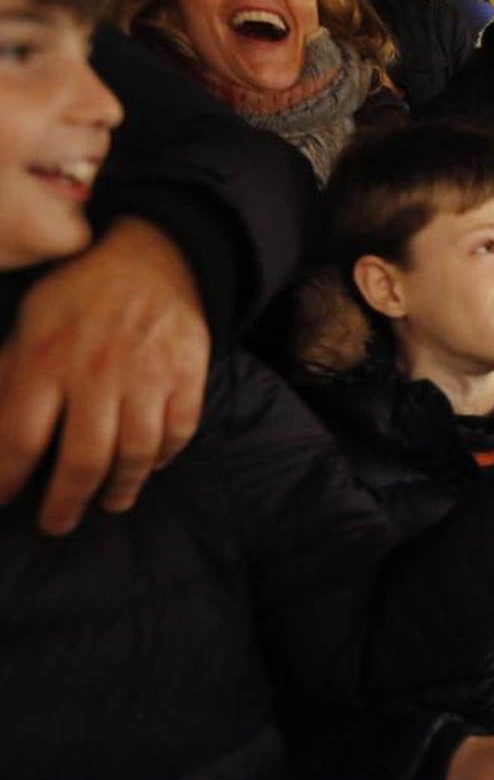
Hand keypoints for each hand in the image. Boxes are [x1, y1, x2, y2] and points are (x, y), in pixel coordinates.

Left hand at [0, 219, 208, 534]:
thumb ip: (13, 371)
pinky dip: (165, 455)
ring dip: (120, 488)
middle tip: (57, 523)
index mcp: (47, 358)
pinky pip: (179, 431)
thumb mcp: (31, 319)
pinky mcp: (188, 375)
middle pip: (81, 460)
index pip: (19, 438)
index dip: (7, 480)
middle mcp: (97, 373)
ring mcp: (148, 376)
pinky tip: (151, 464)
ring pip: (135, 454)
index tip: (4, 499)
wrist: (156, 256)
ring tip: (110, 503)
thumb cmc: (83, 290)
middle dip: (66, 503)